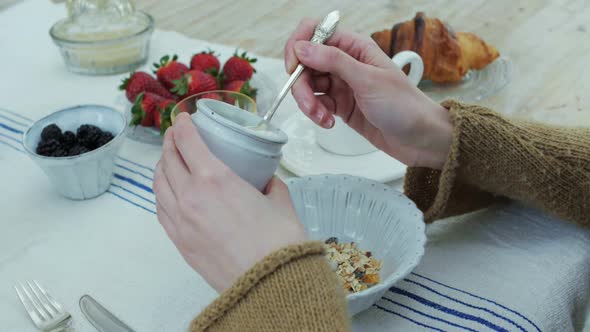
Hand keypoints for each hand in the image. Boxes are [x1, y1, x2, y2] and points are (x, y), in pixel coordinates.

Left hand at [153, 113, 306, 292]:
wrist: (269, 283)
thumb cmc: (278, 242)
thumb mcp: (279, 200)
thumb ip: (268, 183)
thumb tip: (263, 180)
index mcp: (215, 179)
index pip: (187, 142)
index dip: (181, 125)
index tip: (182, 118)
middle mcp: (190, 196)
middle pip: (168, 159)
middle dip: (170, 142)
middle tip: (176, 135)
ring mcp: (181, 221)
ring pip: (158, 183)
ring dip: (161, 165)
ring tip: (169, 160)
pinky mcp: (180, 242)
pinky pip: (161, 209)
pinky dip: (161, 193)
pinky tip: (169, 191)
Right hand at [285, 19, 452, 168]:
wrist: (420, 138)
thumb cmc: (405, 106)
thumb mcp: (367, 80)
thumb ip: (333, 61)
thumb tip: (302, 47)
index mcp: (355, 47)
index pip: (314, 33)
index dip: (299, 47)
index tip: (295, 68)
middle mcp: (346, 62)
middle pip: (306, 63)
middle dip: (301, 85)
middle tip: (309, 104)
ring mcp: (342, 84)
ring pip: (308, 86)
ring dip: (308, 103)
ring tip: (322, 118)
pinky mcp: (340, 105)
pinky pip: (316, 104)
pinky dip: (316, 114)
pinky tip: (328, 122)